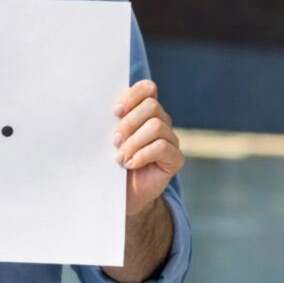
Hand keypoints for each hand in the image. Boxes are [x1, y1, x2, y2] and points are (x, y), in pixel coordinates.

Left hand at [112, 79, 183, 218]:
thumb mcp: (108, 139)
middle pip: (152, 106)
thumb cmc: (112, 163)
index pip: (148, 88)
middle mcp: (161, 121)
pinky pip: (162, 147)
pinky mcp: (175, 158)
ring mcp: (170, 140)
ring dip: (134, 142)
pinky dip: (142, 155)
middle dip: (129, 123)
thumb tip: (108, 110)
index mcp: (144, 111)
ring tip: (120, 157)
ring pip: (156, 126)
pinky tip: (130, 164)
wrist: (122, 193)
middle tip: (115, 141)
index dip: (132, 96)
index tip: (115, 112)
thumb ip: (111, 122)